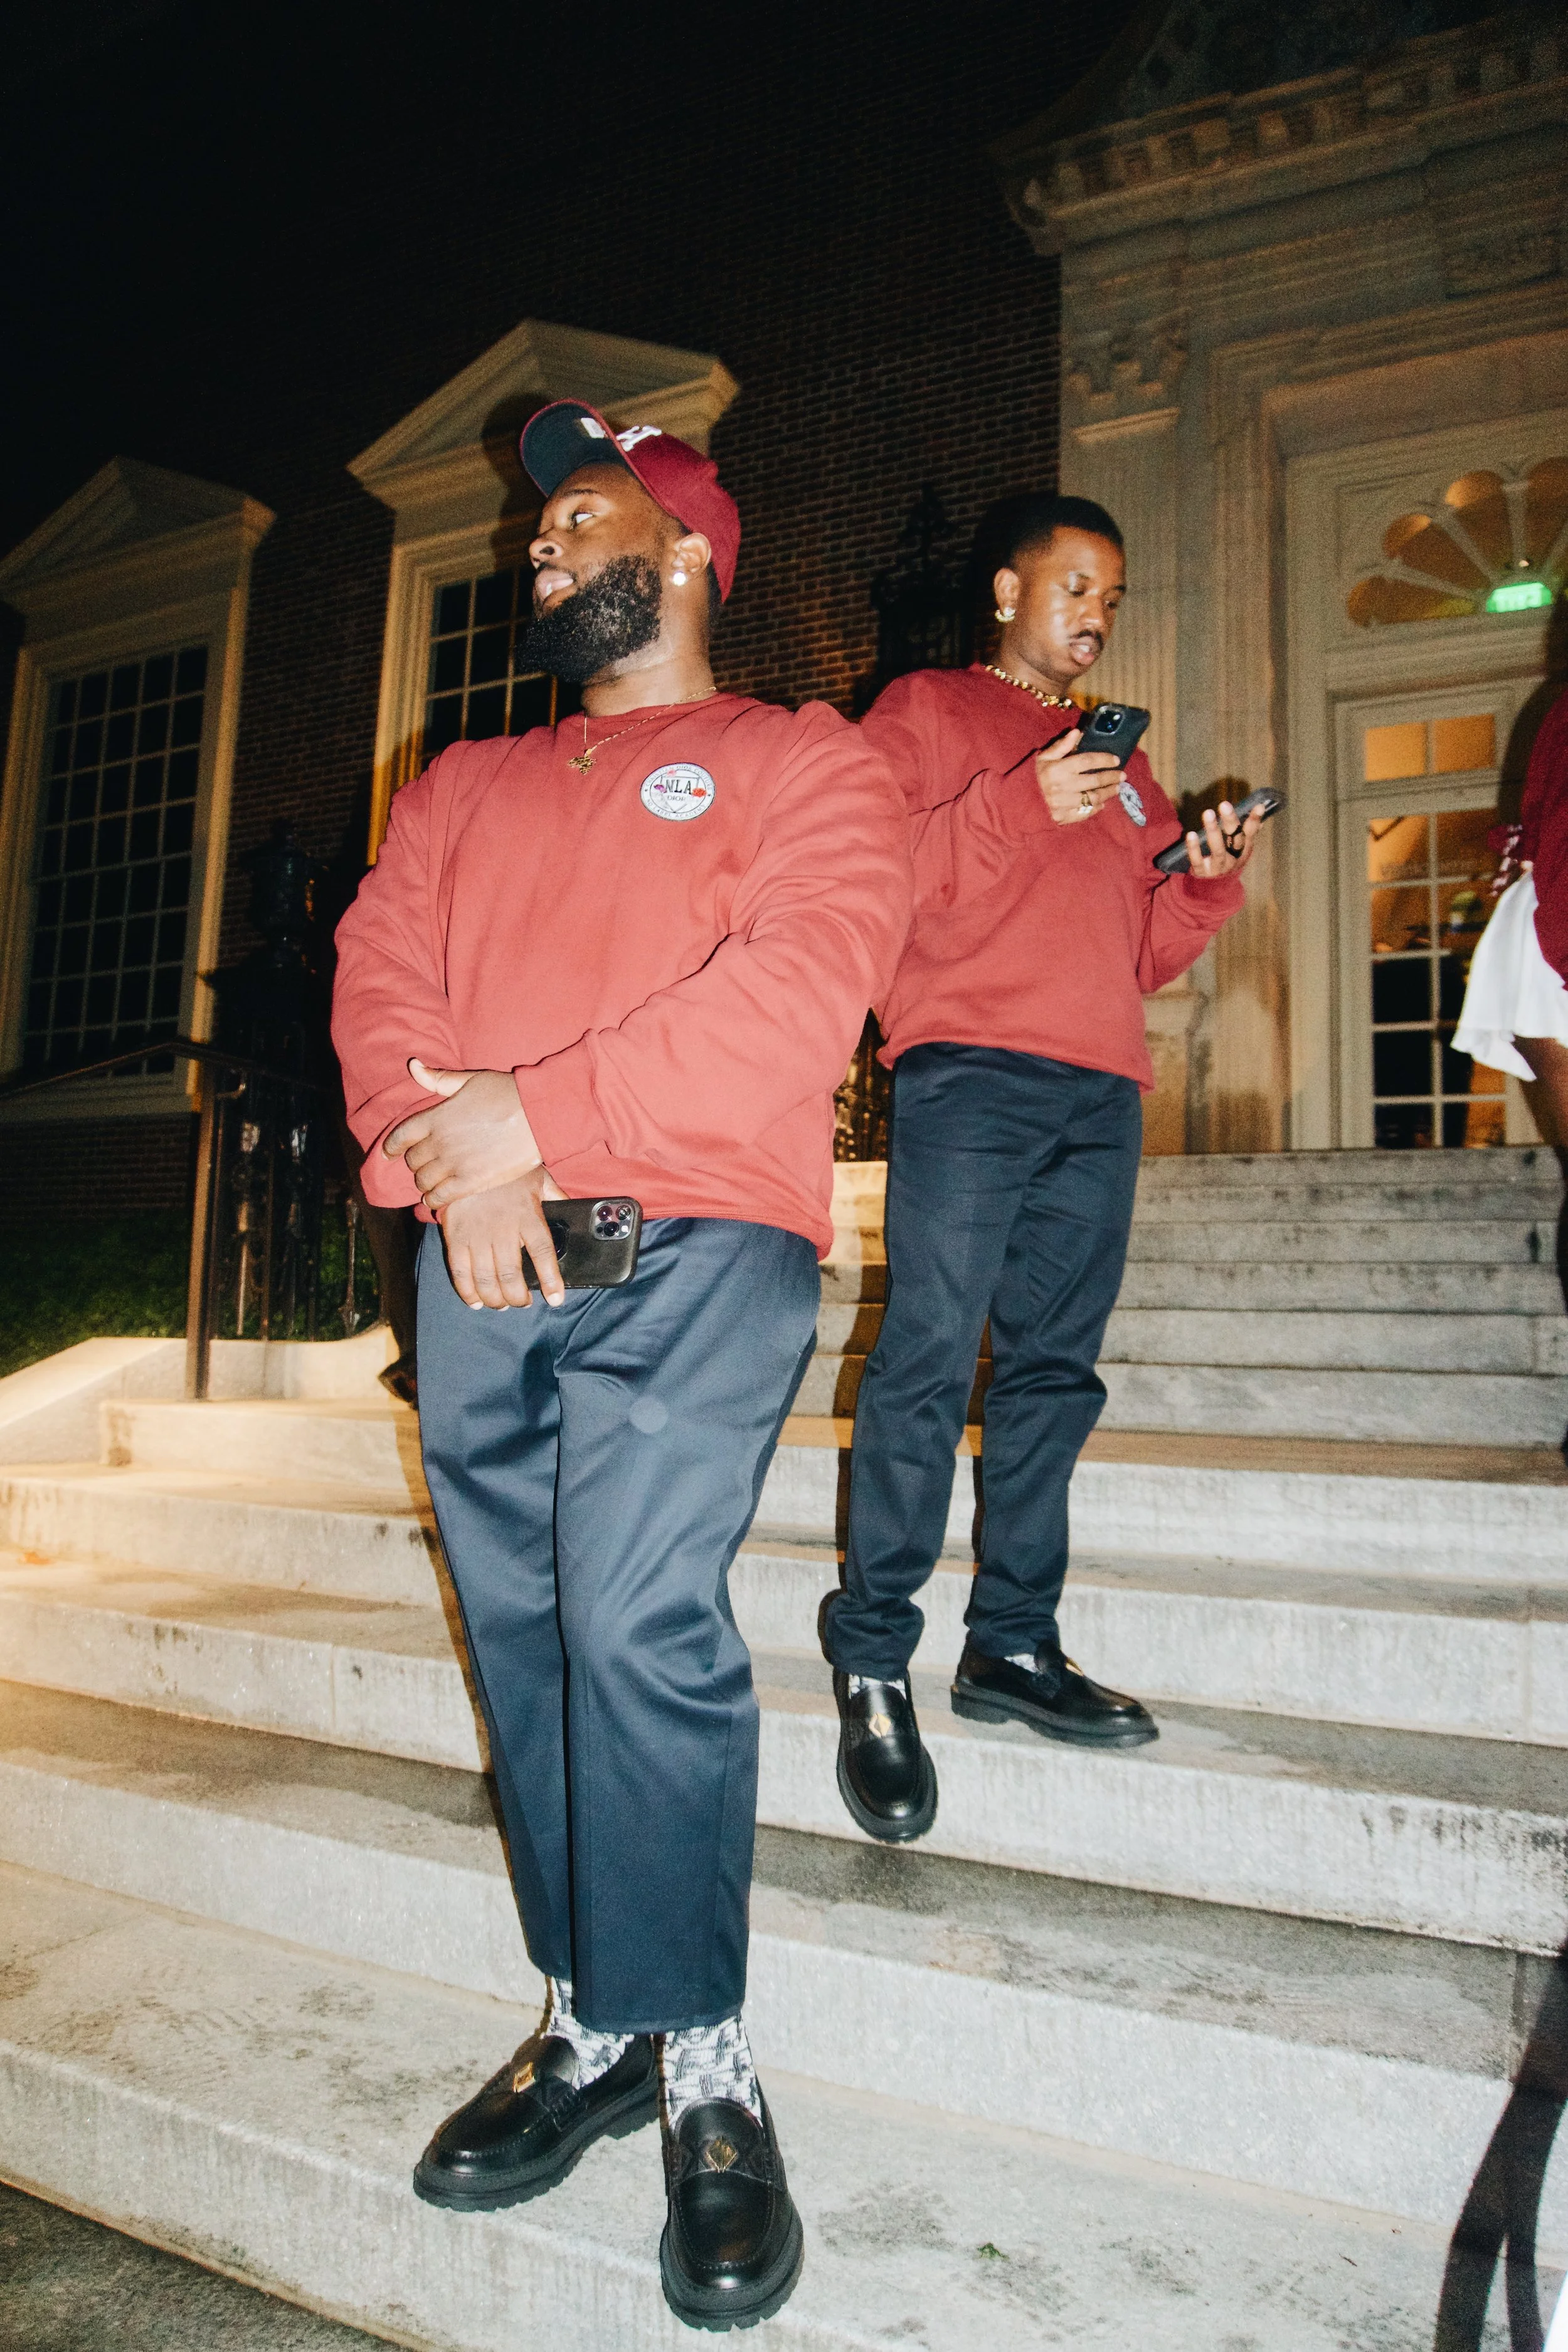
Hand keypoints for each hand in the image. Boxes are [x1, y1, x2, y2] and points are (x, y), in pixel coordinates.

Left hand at [384, 1061, 563, 1210]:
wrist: (538, 1115)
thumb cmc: (507, 1093)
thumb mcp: (470, 1080)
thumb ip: (438, 1078)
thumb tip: (412, 1065)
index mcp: (436, 1116)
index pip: (401, 1136)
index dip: (392, 1146)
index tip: (389, 1152)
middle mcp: (439, 1142)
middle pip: (412, 1161)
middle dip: (415, 1163)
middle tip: (423, 1164)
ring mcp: (453, 1164)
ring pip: (423, 1181)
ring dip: (424, 1182)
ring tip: (431, 1181)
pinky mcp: (470, 1181)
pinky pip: (440, 1197)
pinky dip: (433, 1199)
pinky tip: (436, 1198)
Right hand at [440, 1177, 565, 1308]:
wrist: (469, 1153)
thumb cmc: (506, 1167)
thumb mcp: (538, 1178)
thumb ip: (556, 1196)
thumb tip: (573, 1208)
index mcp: (528, 1217)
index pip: (543, 1255)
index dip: (551, 1281)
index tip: (555, 1299)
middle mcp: (503, 1230)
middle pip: (512, 1277)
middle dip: (518, 1298)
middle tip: (523, 1302)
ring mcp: (477, 1235)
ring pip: (487, 1280)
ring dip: (496, 1299)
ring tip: (502, 1304)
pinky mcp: (455, 1236)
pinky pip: (460, 1272)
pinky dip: (467, 1291)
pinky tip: (476, 1301)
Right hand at [1035, 728, 1123, 825]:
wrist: (1015, 803)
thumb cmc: (1029, 777)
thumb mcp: (1042, 758)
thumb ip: (1060, 746)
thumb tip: (1077, 733)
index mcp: (1058, 769)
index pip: (1087, 761)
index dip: (1104, 759)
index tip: (1116, 760)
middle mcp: (1063, 786)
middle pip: (1094, 780)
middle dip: (1111, 777)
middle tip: (1122, 776)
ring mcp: (1063, 804)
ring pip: (1092, 798)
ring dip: (1107, 793)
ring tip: (1116, 789)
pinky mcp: (1062, 817)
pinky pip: (1084, 813)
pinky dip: (1095, 809)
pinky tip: (1101, 804)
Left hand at [1178, 800, 1262, 879]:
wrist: (1215, 889)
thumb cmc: (1228, 861)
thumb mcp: (1240, 849)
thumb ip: (1248, 830)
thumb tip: (1261, 809)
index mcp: (1244, 851)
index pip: (1251, 834)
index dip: (1255, 821)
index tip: (1259, 806)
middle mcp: (1233, 860)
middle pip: (1235, 840)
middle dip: (1231, 822)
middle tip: (1224, 804)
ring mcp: (1218, 867)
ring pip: (1218, 850)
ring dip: (1213, 831)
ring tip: (1208, 813)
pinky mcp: (1202, 873)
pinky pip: (1198, 861)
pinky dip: (1194, 848)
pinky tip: (1191, 834)